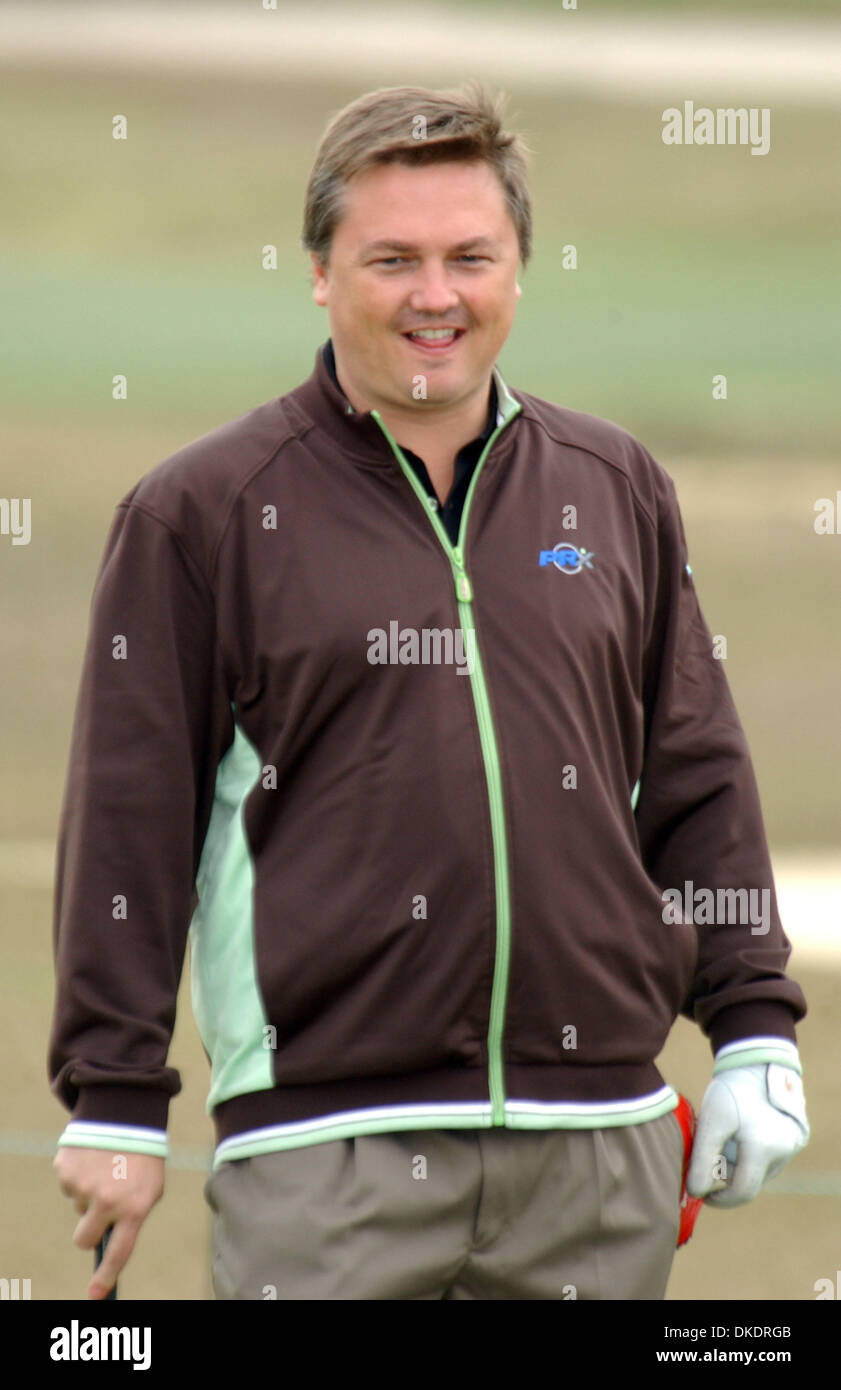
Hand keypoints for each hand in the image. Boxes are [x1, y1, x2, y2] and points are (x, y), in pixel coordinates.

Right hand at [53, 1147, 164, 1297]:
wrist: (126, 1110)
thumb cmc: (143, 1155)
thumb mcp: (149, 1187)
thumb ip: (132, 1215)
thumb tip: (107, 1242)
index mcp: (134, 1207)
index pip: (119, 1252)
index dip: (106, 1276)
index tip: (95, 1295)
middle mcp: (107, 1201)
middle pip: (84, 1237)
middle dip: (89, 1229)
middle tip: (101, 1205)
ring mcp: (83, 1186)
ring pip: (77, 1206)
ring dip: (88, 1192)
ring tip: (107, 1165)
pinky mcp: (66, 1170)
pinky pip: (68, 1185)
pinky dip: (79, 1174)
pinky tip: (94, 1155)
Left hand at [687, 1063, 808, 1207]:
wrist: (754, 1068)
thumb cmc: (731, 1093)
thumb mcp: (711, 1122)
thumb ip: (702, 1159)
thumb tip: (696, 1192)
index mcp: (764, 1148)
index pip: (742, 1191)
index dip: (720, 1199)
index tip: (700, 1193)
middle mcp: (783, 1153)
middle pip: (749, 1183)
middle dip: (725, 1179)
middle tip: (707, 1161)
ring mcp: (790, 1149)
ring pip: (758, 1174)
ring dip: (736, 1167)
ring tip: (723, 1140)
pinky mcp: (792, 1143)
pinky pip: (766, 1162)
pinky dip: (748, 1158)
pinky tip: (738, 1137)